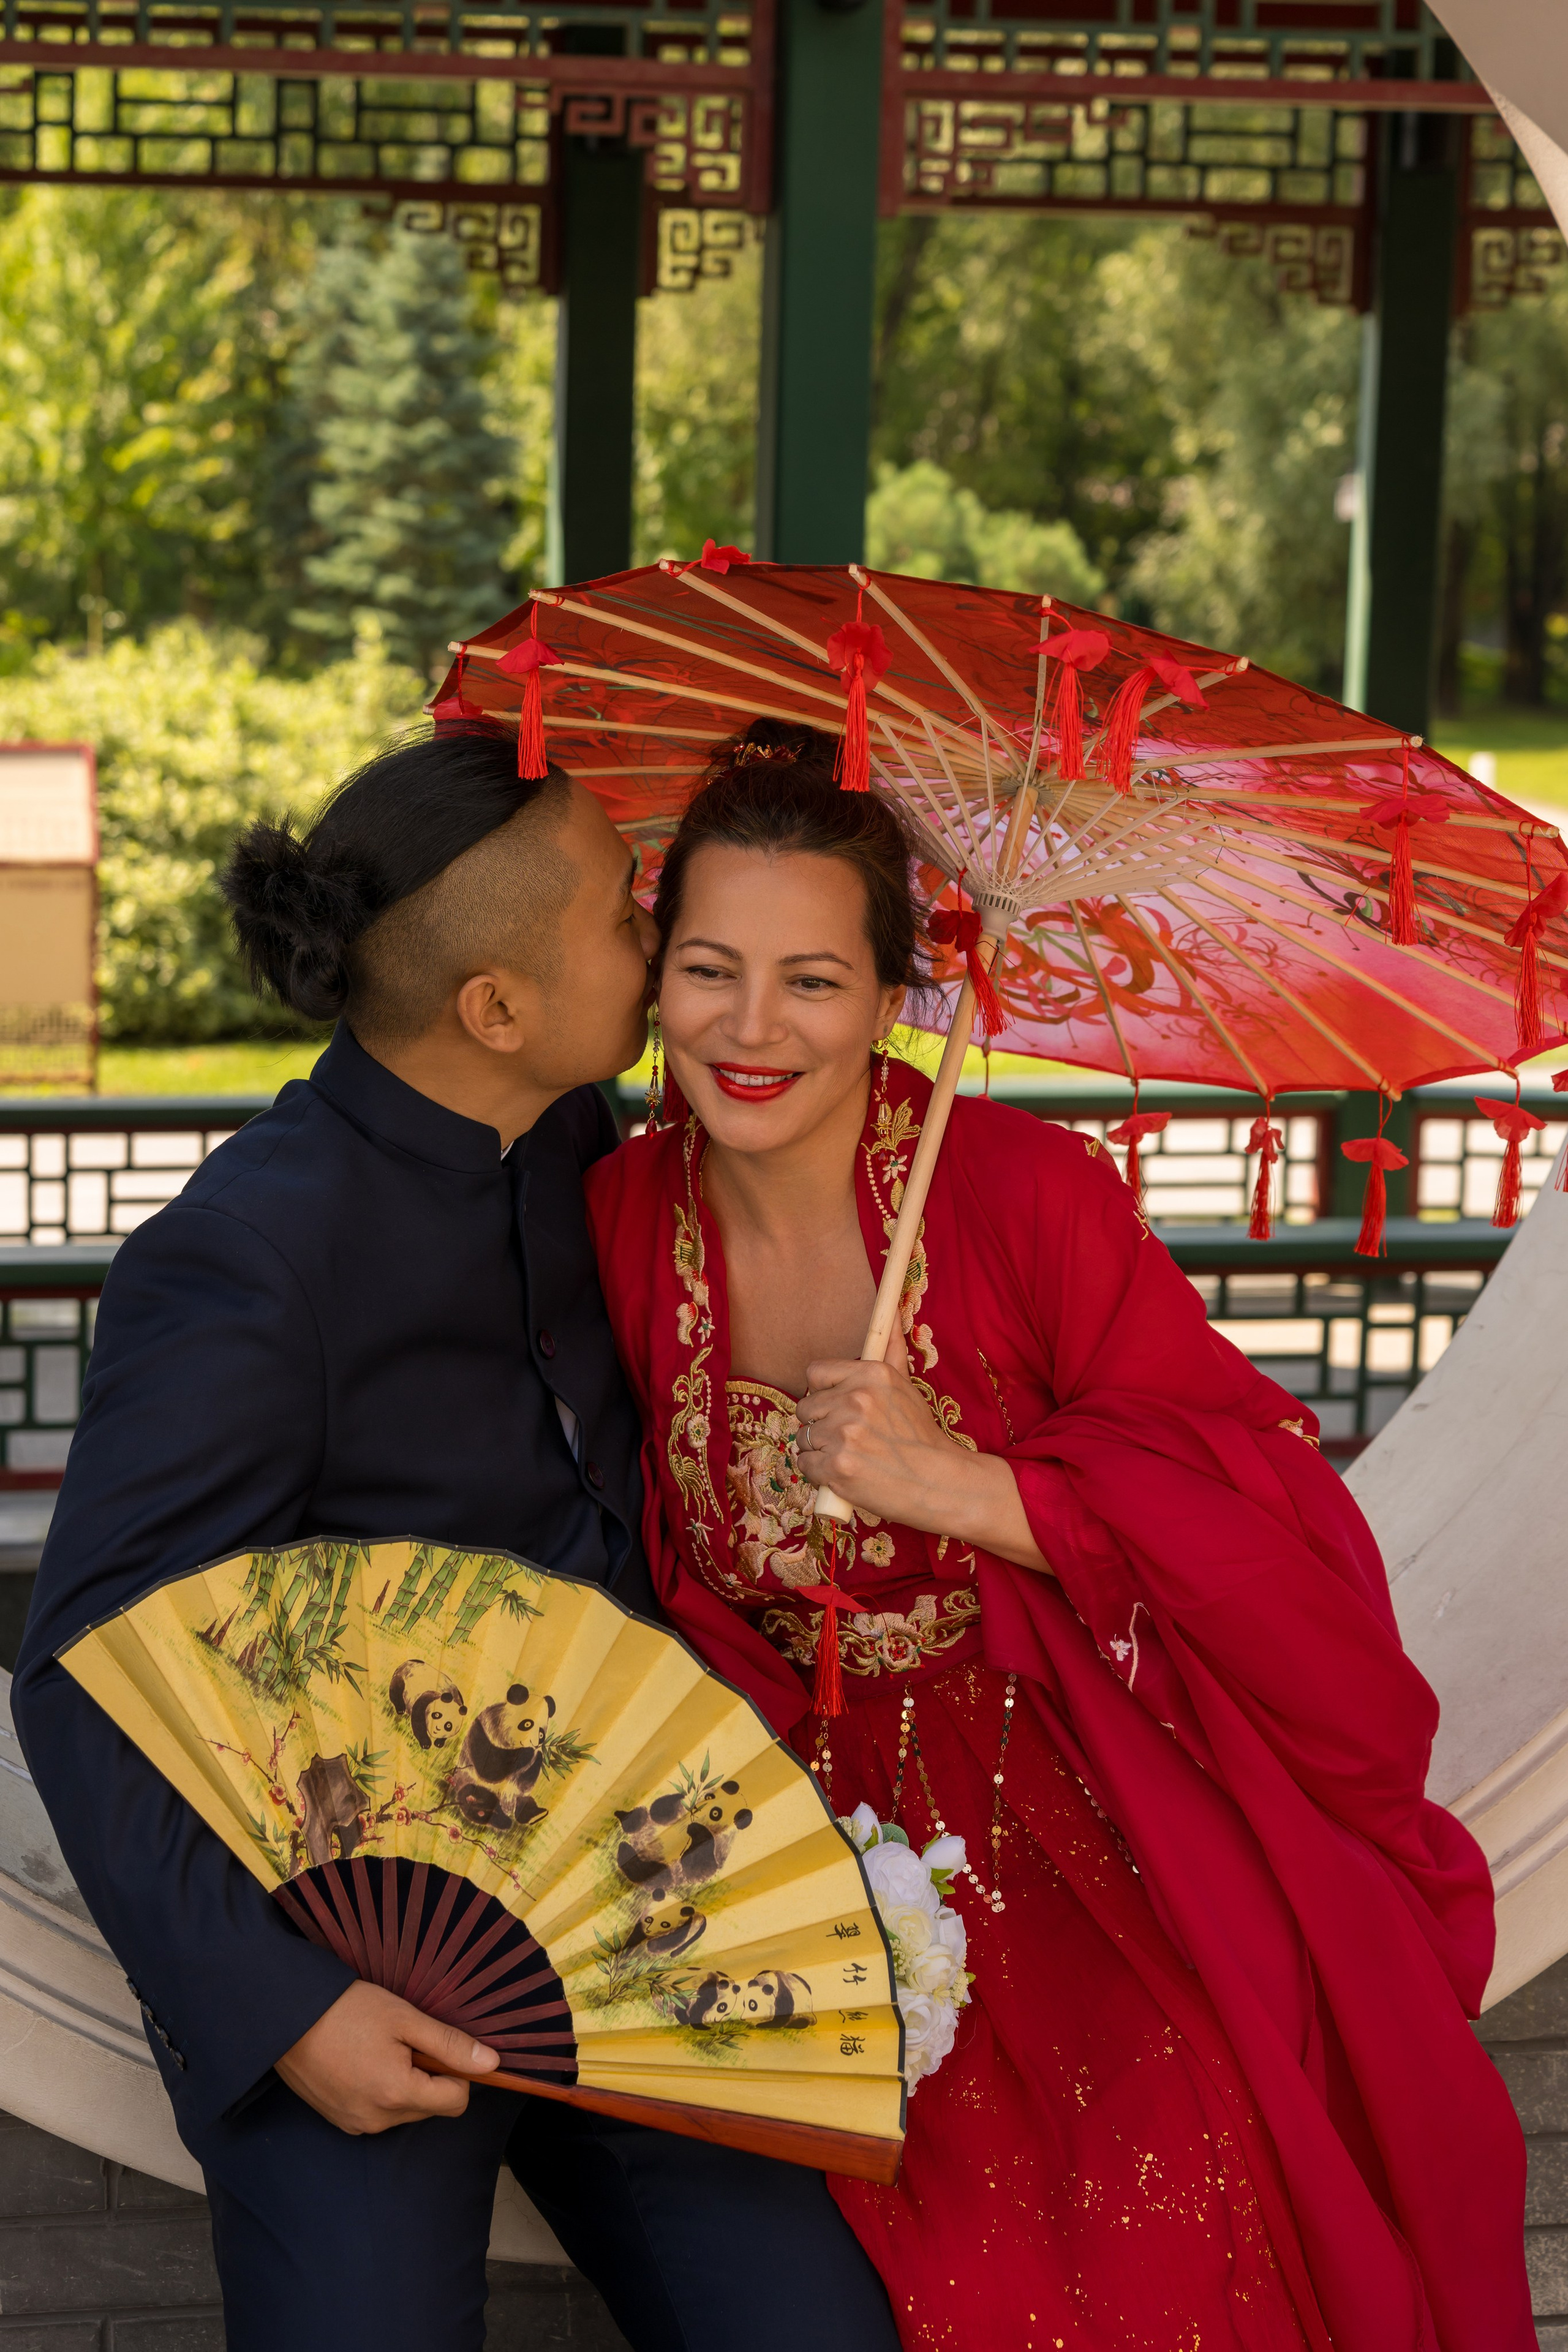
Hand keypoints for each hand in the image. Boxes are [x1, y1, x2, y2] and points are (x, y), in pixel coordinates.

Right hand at [275, 1979, 498, 2134]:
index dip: (460, 2072)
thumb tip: (492, 2063)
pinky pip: (379, 2112)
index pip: (457, 2101)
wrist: (284, 2018)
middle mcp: (378, 2121)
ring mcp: (356, 2124)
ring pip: (405, 2110)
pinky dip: (381, 2090)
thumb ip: (450, 2045)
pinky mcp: (340, 2121)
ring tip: (380, 2048)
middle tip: (405, 2040)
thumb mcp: (405, 2018)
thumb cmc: (347, 2011)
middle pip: (431, 2106)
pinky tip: (363, 2061)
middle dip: (429, 2076)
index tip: (441, 2045)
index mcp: (397, 2095)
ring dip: (405, 2083)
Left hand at [795, 1359, 1049, 1574]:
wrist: (938, 1482)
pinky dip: (819, 1473)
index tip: (836, 1407)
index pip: (814, 1373)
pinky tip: (845, 1474)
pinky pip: (805, 1464)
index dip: (822, 1393)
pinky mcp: (837, 1466)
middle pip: (805, 1408)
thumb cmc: (919, 1436)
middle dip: (820, 1424)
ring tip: (851, 1456)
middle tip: (849, 1438)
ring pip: (803, 1438)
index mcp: (870, 1375)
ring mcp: (844, 1434)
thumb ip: (891, 1349)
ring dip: (819, 1450)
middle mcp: (855, 1399)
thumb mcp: (906, 1385)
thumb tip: (893, 1309)